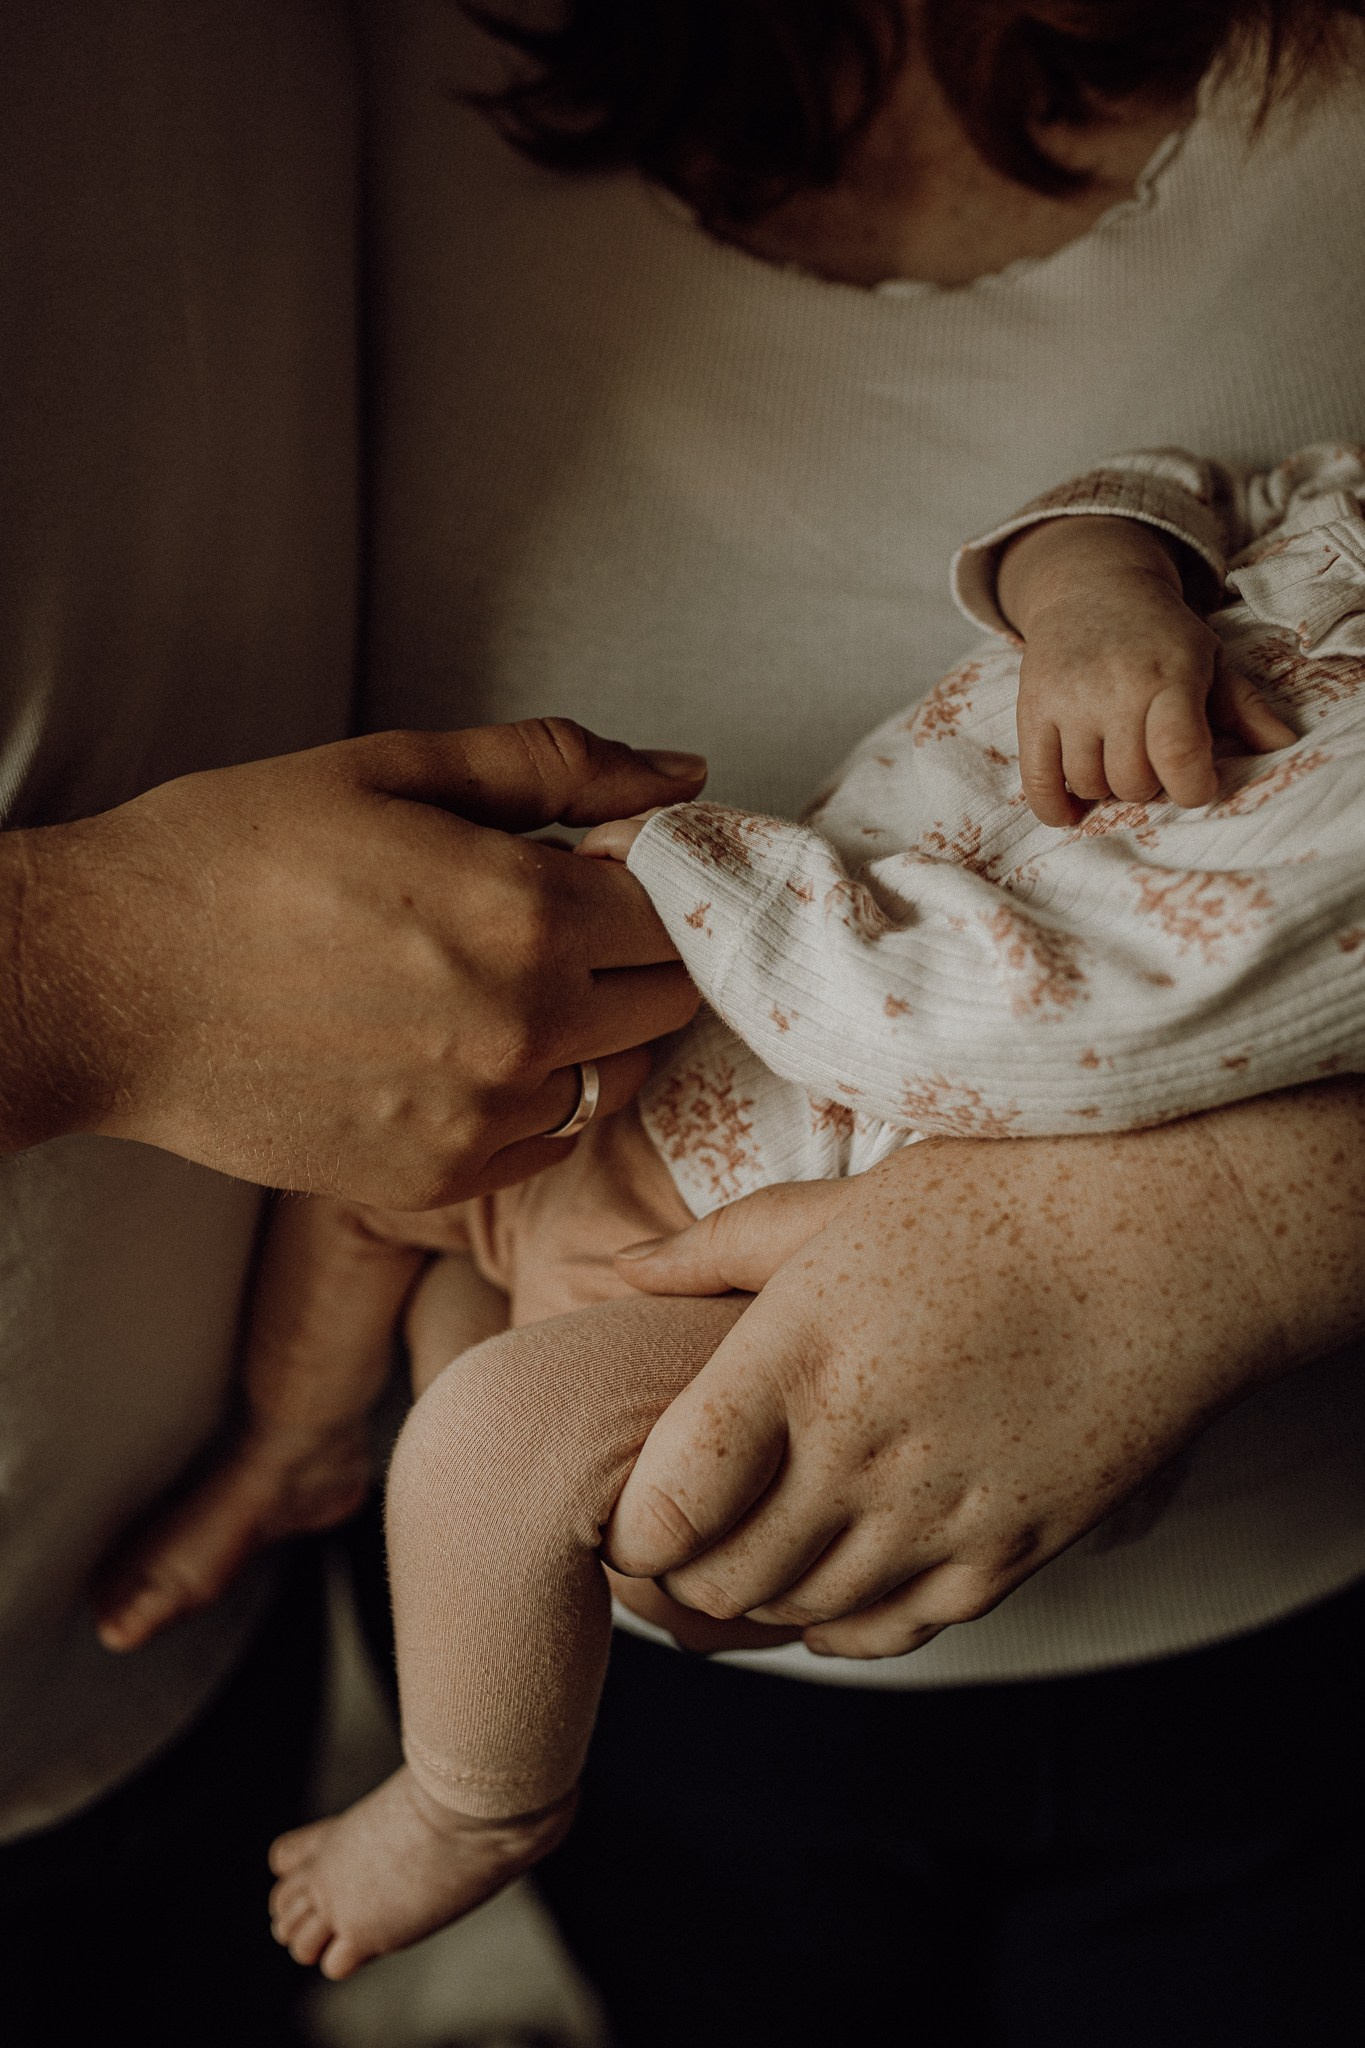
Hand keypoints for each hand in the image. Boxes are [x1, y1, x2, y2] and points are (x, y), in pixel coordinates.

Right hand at [0, 718, 705, 1204]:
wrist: (107, 982)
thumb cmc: (236, 856)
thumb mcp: (395, 765)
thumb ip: (557, 765)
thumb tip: (680, 774)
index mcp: (528, 911)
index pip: (674, 907)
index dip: (644, 878)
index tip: (595, 865)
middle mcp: (527, 1025)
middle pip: (666, 996)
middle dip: (632, 952)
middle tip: (554, 920)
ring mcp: (486, 1114)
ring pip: (614, 1072)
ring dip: (589, 1028)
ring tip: (492, 983)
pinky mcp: (440, 1177)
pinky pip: (548, 1136)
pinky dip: (531, 1094)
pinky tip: (456, 1048)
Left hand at [607, 1087, 1364, 1657]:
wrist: (1169, 1247)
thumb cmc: (998, 1205)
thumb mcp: (841, 1206)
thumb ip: (717, 1250)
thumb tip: (617, 1269)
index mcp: (797, 1361)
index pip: (667, 1504)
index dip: (629, 1529)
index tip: (630, 1508)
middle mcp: (858, 1454)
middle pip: (719, 1580)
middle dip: (677, 1572)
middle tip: (675, 1537)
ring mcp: (938, 1516)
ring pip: (797, 1613)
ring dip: (756, 1593)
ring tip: (748, 1548)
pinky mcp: (1007, 1557)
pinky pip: (887, 1631)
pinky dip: (838, 1618)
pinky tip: (833, 1571)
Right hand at [999, 515, 1294, 825]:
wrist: (1090, 586)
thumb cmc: (1161, 634)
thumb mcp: (1208, 658)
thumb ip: (1244, 705)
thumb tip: (1283, 742)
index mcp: (1169, 678)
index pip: (1178, 756)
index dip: (1192, 787)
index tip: (1196, 781)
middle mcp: (1116, 690)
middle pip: (1132, 781)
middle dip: (1148, 786)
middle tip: (1152, 762)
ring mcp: (1069, 701)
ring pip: (1088, 784)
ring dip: (1106, 789)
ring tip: (1116, 763)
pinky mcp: (1032, 710)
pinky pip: (1037, 780)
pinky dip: (1053, 806)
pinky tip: (1071, 809)